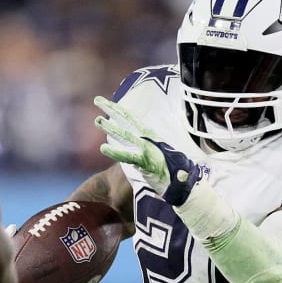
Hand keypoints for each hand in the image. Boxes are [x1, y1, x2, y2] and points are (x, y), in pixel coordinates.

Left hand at [93, 95, 208, 205]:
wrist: (184, 182)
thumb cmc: (172, 169)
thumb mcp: (158, 153)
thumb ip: (146, 146)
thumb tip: (136, 143)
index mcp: (150, 136)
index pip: (132, 119)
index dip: (119, 109)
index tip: (106, 102)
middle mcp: (148, 138)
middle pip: (127, 121)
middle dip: (111, 109)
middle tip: (97, 99)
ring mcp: (147, 149)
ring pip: (125, 135)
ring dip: (110, 127)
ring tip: (97, 120)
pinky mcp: (146, 162)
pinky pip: (128, 156)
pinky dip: (115, 152)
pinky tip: (103, 148)